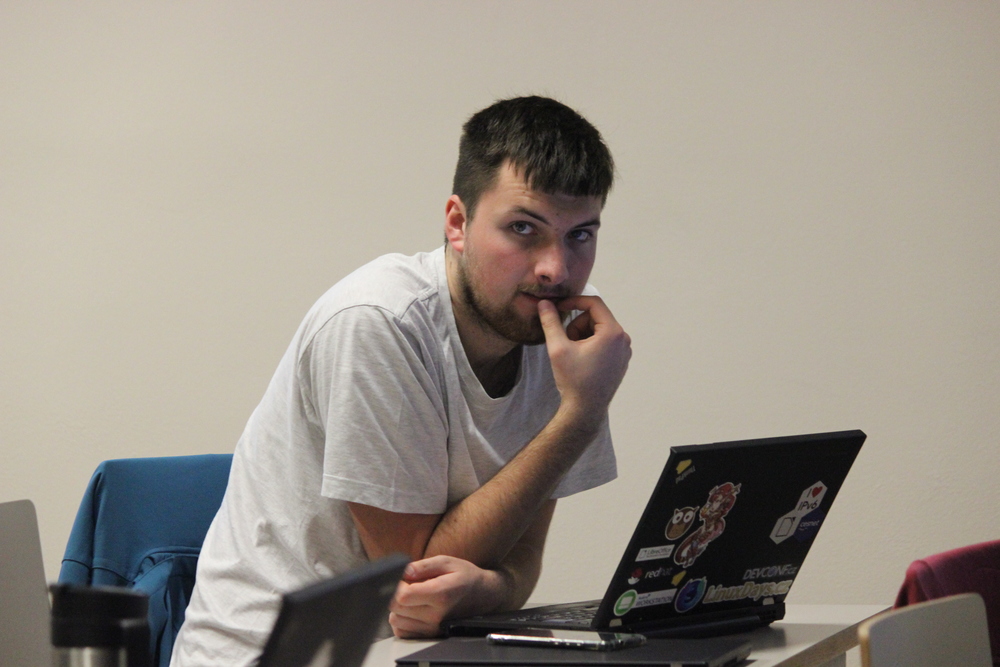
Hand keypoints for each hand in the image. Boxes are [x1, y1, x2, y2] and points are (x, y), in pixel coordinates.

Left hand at [388, 555, 506, 637]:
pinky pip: (401, 631)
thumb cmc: (465, 576)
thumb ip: (423, 566)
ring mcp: (432, 628)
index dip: (397, 585)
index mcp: (440, 595)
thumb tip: (404, 571)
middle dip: (397, 594)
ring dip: (398, 607)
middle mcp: (436, 616)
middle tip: (410, 585)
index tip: (404, 578)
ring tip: (413, 597)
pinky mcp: (429, 635)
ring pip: (396, 620)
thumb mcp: (447, 562)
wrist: (483, 596)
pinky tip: (413, 609)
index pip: (403, 596)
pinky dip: (402, 620)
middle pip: (396, 608)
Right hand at [538, 296, 630, 421]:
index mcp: (612, 332)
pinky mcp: (621, 360)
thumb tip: (544, 303)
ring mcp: (624, 350)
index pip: (593, 303)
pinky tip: (581, 361)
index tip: (558, 307)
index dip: (574, 301)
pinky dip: (590, 345)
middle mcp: (623, 339)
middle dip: (577, 325)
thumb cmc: (573, 379)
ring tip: (573, 354)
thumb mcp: (558, 347)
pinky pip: (604, 341)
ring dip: (582, 335)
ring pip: (599, 329)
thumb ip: (551, 321)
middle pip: (595, 317)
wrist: (585, 410)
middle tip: (565, 342)